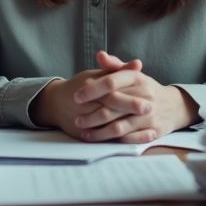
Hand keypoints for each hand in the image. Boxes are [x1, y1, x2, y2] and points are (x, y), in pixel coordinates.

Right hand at [28, 55, 143, 138]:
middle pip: (110, 108)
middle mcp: (86, 104)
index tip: (148, 99)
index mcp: (90, 86)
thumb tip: (138, 64)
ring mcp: (84, 121)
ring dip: (128, 128)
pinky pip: (103, 140)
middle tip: (150, 110)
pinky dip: (121, 140)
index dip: (129, 97)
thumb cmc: (81, 86)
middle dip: (130, 109)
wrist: (55, 104)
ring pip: (106, 126)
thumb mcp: (97, 74)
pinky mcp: (84, 134)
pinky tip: (137, 139)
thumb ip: (118, 70)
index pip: (111, 91)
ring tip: (148, 128)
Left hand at [71, 50, 199, 143]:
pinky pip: (129, 139)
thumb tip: (99, 55)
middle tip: (77, 119)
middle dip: (91, 115)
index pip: (110, 83)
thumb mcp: (133, 74)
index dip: (91, 90)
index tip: (76, 96)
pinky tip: (102, 140)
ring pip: (119, 127)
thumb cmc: (146, 89)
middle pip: (112, 107)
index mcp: (137, 78)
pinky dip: (114, 141)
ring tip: (84, 132)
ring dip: (99, 132)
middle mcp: (144, 96)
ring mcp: (149, 115)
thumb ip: (114, 66)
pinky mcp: (153, 132)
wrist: (175, 106)